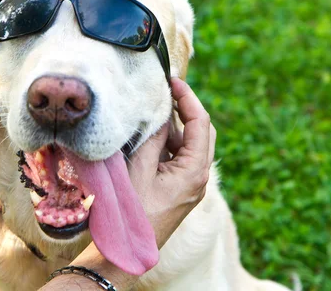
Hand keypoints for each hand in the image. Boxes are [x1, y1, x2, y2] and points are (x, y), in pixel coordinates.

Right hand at [128, 78, 215, 247]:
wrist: (128, 248)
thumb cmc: (133, 211)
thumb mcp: (140, 169)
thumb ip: (154, 138)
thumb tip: (161, 113)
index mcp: (194, 171)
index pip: (200, 123)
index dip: (188, 98)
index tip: (173, 81)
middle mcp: (199, 177)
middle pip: (202, 131)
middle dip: (187, 108)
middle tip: (167, 91)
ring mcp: (191, 184)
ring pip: (192, 144)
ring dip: (177, 125)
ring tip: (156, 108)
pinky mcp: (181, 188)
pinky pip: (181, 157)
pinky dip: (170, 142)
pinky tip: (152, 134)